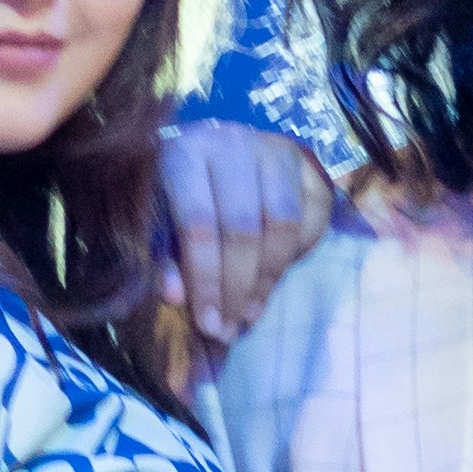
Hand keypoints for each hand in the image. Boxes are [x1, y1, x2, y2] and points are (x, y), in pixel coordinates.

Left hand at [155, 121, 334, 356]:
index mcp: (185, 153)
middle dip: (238, 287)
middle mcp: (232, 143)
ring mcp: (273, 149)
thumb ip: (166, 257)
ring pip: (283, 223)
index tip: (207, 323)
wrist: (215, 149)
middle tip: (230, 327)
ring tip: (250, 312)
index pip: (199, 223)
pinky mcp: (306, 161)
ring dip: (269, 277)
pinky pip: (314, 216)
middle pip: (244, 228)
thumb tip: (176, 297)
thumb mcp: (158, 219)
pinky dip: (299, 252)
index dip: (205, 279)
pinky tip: (273, 276)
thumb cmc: (177, 190)